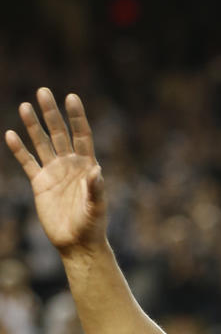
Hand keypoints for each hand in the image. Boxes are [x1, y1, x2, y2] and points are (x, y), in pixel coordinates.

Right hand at [5, 88, 106, 253]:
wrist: (77, 242)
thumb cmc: (93, 224)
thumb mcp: (97, 206)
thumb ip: (97, 189)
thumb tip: (97, 172)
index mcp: (88, 164)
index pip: (82, 134)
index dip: (76, 116)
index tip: (71, 97)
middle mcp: (71, 164)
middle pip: (60, 132)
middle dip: (51, 113)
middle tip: (43, 91)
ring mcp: (54, 172)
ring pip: (42, 143)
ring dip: (33, 126)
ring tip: (24, 105)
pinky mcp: (40, 184)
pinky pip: (27, 162)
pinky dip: (19, 150)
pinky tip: (10, 134)